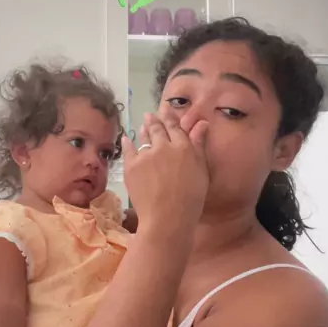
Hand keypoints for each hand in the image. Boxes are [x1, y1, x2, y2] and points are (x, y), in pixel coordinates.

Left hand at [122, 113, 208, 236]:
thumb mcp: (201, 171)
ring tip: (143, 124)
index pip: (175, 127)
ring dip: (144, 130)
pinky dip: (127, 143)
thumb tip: (201, 123)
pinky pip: (128, 149)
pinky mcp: (131, 165)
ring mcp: (146, 155)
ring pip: (144, 138)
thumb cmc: (191, 199)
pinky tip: (126, 138)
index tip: (166, 108)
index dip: (170, 117)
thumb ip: (199, 146)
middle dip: (155, 120)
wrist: (167, 218)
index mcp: (183, 147)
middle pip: (158, 129)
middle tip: (151, 114)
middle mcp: (164, 146)